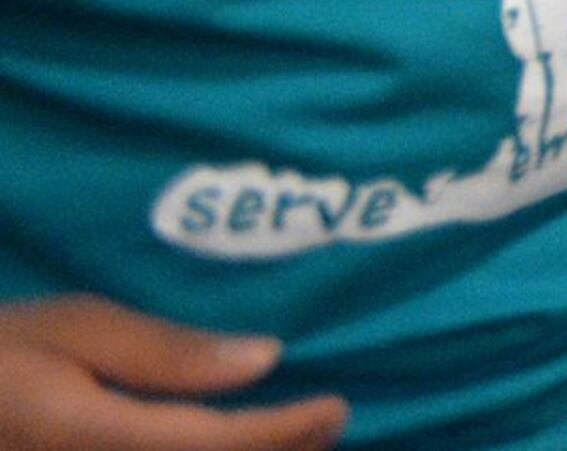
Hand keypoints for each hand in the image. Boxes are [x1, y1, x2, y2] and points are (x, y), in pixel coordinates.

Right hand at [0, 299, 343, 449]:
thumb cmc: (1, 352)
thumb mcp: (74, 327)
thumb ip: (166, 353)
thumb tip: (265, 359)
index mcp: (84, 436)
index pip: (210, 446)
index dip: (282, 433)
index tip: (334, 408)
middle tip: (326, 424)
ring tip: (295, 438)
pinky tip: (239, 445)